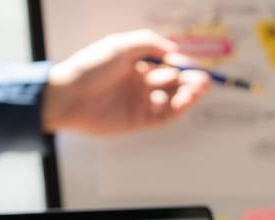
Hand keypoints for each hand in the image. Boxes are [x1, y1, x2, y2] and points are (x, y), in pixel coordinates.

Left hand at [42, 30, 210, 134]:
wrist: (69, 96)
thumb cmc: (91, 67)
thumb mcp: (121, 45)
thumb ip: (149, 43)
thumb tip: (175, 51)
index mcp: (137, 65)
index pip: (168, 65)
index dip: (184, 66)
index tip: (197, 66)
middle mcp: (141, 84)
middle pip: (174, 84)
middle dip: (191, 82)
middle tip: (205, 82)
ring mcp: (140, 103)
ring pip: (171, 100)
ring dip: (186, 96)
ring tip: (195, 91)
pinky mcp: (138, 121)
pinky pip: (163, 117)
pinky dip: (175, 110)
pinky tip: (180, 102)